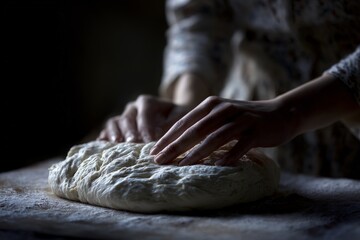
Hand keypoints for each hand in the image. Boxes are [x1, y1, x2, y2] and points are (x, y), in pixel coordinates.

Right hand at [97, 94, 190, 142]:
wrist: (171, 117)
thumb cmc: (177, 117)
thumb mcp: (180, 117)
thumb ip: (170, 124)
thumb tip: (159, 135)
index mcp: (147, 102)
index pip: (144, 112)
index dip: (146, 126)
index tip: (150, 140)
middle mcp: (133, 108)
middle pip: (127, 117)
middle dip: (130, 131)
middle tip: (133, 142)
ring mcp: (124, 117)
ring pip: (114, 122)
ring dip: (114, 132)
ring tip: (117, 142)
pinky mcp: (118, 127)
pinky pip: (107, 130)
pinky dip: (105, 137)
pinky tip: (103, 145)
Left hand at [150, 96, 298, 165]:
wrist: (280, 113)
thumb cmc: (244, 119)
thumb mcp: (220, 116)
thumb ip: (202, 125)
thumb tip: (177, 143)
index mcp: (211, 105)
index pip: (184, 123)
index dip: (167, 138)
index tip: (153, 153)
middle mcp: (223, 109)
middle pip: (195, 130)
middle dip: (175, 147)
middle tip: (159, 162)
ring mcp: (240, 119)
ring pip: (215, 137)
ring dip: (197, 153)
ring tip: (183, 167)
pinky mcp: (256, 130)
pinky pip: (240, 145)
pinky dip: (229, 155)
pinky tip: (218, 166)